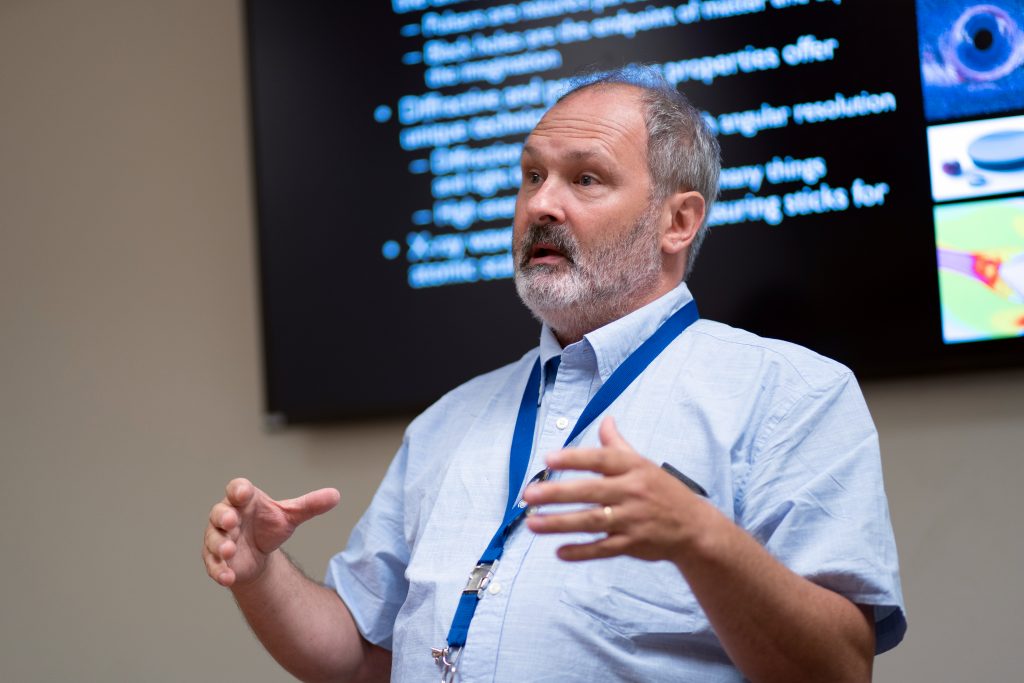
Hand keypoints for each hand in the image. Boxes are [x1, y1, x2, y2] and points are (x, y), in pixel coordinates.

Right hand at [202, 478, 339, 587]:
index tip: (244, 492)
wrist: (260, 552)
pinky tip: (228, 578)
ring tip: (229, 550)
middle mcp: (227, 516)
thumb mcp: (290, 515)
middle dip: (224, 517)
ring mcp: (219, 538)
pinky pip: (214, 565)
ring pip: (214, 539)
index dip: (239, 490)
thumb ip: (310, 505)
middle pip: (219, 513)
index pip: (237, 489)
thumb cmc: (270, 525)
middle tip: (231, 521)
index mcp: (244, 500)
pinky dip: (219, 571)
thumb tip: (336, 495)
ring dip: (220, 545)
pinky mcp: (216, 560)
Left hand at [523, 416, 713, 563]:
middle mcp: (632, 492)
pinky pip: (603, 548)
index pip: (601, 459)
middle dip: (557, 493)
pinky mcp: (633, 544)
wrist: (694, 527)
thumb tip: (605, 419)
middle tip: (529, 494)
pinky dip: (582, 551)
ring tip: (533, 523)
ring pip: (592, 521)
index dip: (574, 458)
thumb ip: (618, 444)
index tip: (548, 459)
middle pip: (591, 491)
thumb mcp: (643, 463)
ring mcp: (633, 520)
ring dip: (560, 523)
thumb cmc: (662, 491)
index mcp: (634, 468)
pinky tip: (559, 551)